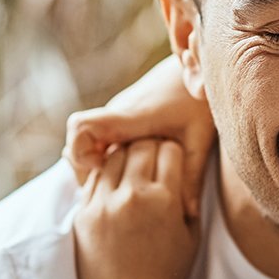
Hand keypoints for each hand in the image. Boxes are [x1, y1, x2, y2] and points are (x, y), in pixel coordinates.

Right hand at [65, 56, 215, 216]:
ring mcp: (117, 117)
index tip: (101, 168)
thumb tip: (189, 214)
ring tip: (126, 186)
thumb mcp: (200, 139)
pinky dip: (111, 159)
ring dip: (100, 166)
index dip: (79, 151)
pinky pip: (103, 141)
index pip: (80, 127)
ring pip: (89, 144)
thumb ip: (191, 175)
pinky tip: (136, 175)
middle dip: (88, 171)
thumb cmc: (198, 99)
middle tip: (115, 190)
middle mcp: (116, 115)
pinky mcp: (124, 119)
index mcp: (129, 117)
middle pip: (78, 144)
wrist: (198, 63)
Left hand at [73, 138, 211, 278]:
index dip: (174, 152)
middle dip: (149, 147)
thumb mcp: (192, 237)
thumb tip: (187, 171)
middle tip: (153, 158)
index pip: (170, 149)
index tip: (174, 160)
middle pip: (139, 144)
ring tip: (131, 169)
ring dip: (124, 156)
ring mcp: (103, 204)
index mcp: (164, 199)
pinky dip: (104, 175)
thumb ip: (189, 199)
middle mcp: (132, 195)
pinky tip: (113, 185)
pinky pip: (93, 179)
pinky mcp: (83, 215)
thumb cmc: (168, 277)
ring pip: (112, 156)